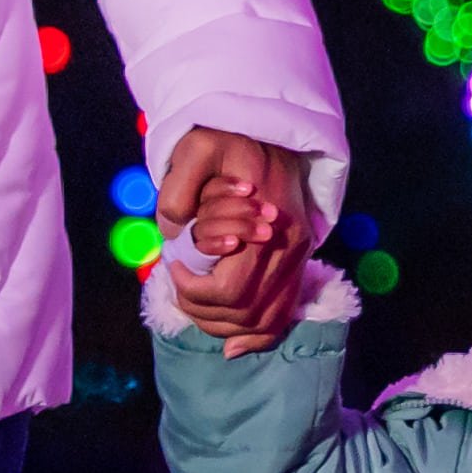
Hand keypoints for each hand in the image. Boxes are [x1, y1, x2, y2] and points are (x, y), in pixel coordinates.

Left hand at [154, 125, 324, 348]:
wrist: (270, 127)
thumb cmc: (229, 137)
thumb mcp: (197, 148)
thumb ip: (179, 190)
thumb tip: (175, 234)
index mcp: (269, 226)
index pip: (229, 290)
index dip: (193, 292)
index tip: (172, 267)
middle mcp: (290, 249)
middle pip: (245, 312)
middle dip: (203, 312)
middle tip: (178, 286)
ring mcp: (298, 257)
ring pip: (264, 321)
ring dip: (225, 327)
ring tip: (195, 307)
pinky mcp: (298, 260)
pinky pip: (282, 313)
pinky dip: (258, 335)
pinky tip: (233, 345)